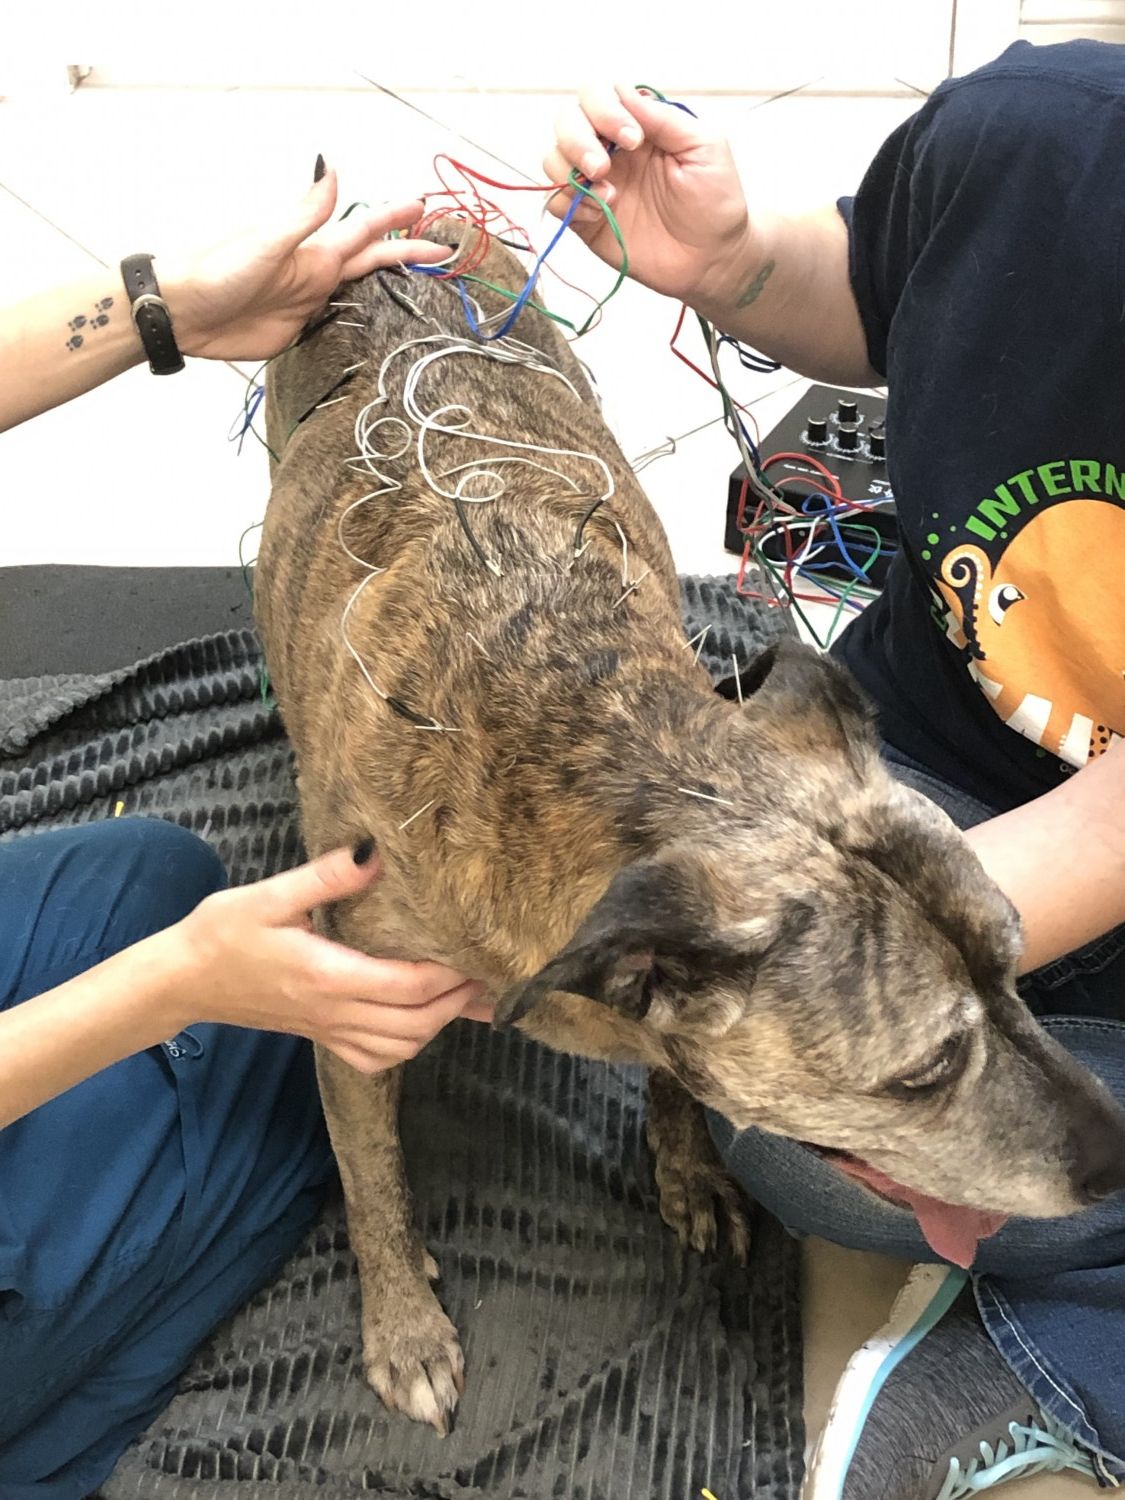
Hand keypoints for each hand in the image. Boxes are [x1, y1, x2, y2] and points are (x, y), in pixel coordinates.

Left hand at [158, 164, 448, 361]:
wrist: (183, 311)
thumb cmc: (217, 271)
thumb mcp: (266, 241)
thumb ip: (305, 213)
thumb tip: (333, 168)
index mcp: (315, 252)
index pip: (365, 232)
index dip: (395, 220)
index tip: (424, 208)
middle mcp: (316, 273)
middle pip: (372, 261)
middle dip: (407, 253)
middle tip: (442, 249)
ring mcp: (308, 301)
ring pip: (358, 289)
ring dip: (387, 283)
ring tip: (415, 280)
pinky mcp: (297, 330)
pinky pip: (338, 322)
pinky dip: (360, 317)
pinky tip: (372, 319)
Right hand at [172, 846, 489, 1073]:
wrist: (182, 980)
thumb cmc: (222, 933)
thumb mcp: (270, 894)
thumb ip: (327, 878)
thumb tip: (376, 854)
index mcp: (326, 976)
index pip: (406, 986)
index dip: (448, 975)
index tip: (476, 952)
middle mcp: (332, 1011)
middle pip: (415, 1023)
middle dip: (457, 1002)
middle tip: (488, 972)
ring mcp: (327, 1030)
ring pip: (400, 1046)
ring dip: (438, 1025)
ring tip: (466, 995)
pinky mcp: (320, 1036)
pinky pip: (374, 1059)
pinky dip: (406, 1046)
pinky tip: (419, 1022)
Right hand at [544, 83, 754, 304]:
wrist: (712, 259)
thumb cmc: (715, 201)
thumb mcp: (704, 148)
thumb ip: (665, 119)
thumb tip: (624, 93)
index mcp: (637, 125)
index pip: (599, 95)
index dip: (605, 109)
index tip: (634, 140)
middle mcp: (610, 149)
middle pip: (567, 121)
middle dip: (578, 139)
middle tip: (605, 167)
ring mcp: (596, 184)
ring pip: (553, 158)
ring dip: (570, 171)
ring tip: (608, 195)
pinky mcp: (586, 220)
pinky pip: (555, 202)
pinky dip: (568, 204)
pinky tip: (598, 215)